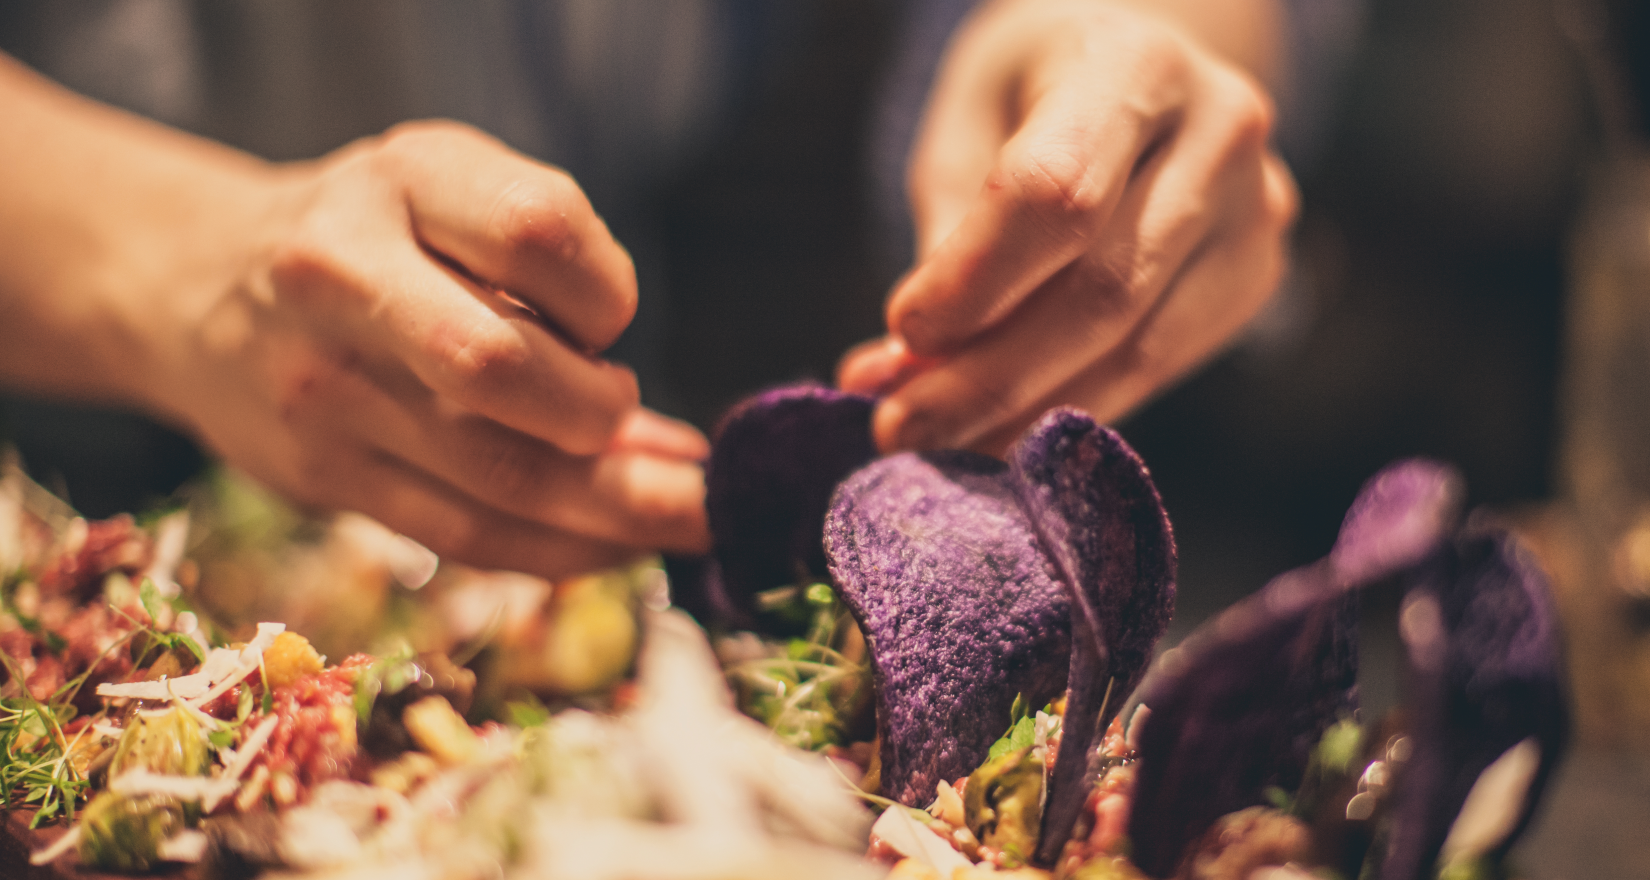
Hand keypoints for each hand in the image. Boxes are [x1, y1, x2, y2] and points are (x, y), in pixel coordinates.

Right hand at [155, 122, 710, 574]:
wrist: (192, 286)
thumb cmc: (374, 236)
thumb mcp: (452, 195)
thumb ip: (556, 280)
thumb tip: (670, 440)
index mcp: (402, 180)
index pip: (536, 229)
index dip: (605, 290)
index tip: (612, 321)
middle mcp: (344, 275)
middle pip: (500, 367)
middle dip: (605, 419)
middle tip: (658, 437)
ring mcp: (322, 386)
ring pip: (494, 473)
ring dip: (616, 510)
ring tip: (691, 516)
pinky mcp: (319, 475)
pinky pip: (464, 532)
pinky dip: (560, 549)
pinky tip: (620, 544)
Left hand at [839, 0, 1297, 455]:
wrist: (1141, 74)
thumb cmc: (1030, 93)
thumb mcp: (968, 127)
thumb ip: (945, 242)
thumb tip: (899, 376)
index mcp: (1135, 64)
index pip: (1055, 195)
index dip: (974, 282)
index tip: (902, 333)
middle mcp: (1220, 132)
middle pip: (1102, 291)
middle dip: (988, 379)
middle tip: (896, 428)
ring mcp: (1255, 211)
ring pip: (1137, 351)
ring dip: (1024, 417)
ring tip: (938, 440)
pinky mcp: (1255, 277)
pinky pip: (1157, 369)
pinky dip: (1070, 410)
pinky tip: (1002, 428)